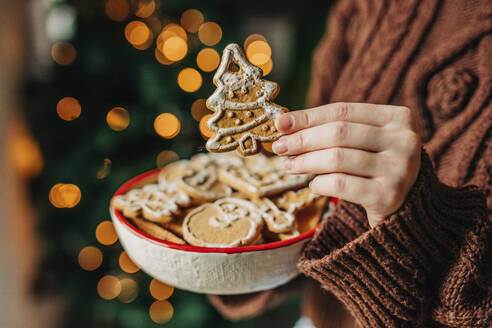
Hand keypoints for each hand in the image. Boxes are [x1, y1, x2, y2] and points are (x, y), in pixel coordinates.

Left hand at [272, 102, 420, 227]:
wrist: (407, 208)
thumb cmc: (376, 168)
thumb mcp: (365, 142)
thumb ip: (335, 130)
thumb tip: (284, 124)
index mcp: (398, 117)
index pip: (342, 111)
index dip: (307, 116)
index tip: (280, 123)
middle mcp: (404, 140)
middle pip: (338, 133)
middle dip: (302, 139)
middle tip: (279, 147)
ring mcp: (399, 168)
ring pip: (337, 158)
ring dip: (305, 162)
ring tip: (289, 166)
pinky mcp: (389, 195)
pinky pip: (341, 184)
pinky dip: (320, 184)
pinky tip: (313, 185)